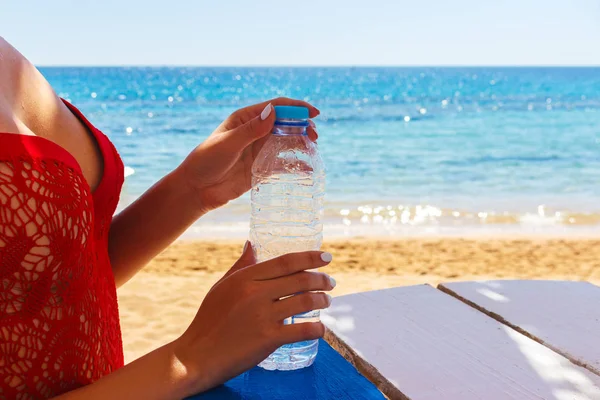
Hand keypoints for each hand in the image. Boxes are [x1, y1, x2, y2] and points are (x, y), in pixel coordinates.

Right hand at [172, 244, 334, 394]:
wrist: (197, 355)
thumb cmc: (208, 320)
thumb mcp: (222, 286)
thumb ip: (241, 266)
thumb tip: (252, 244)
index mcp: (245, 278)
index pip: (285, 262)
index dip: (310, 257)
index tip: (326, 256)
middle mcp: (256, 293)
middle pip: (300, 279)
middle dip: (321, 279)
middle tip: (331, 282)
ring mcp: (263, 316)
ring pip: (305, 301)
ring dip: (322, 300)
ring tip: (327, 300)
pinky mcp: (268, 339)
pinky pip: (302, 330)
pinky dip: (317, 328)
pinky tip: (321, 328)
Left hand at [177, 98, 319, 211]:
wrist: (196, 190)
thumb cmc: (205, 162)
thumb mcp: (227, 144)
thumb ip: (250, 130)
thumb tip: (272, 111)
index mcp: (246, 119)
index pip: (276, 107)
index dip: (296, 108)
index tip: (313, 113)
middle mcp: (255, 132)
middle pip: (285, 124)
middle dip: (303, 126)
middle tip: (315, 135)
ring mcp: (259, 150)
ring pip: (287, 142)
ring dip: (302, 143)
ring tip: (313, 149)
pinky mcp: (262, 168)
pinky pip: (283, 164)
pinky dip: (296, 165)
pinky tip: (308, 169)